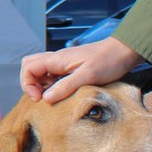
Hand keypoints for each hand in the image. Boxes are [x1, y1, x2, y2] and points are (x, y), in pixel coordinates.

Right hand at [21, 36, 140, 104]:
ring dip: (40, 85)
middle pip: (30, 66)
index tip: (40, 99)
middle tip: (42, 98)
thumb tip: (46, 99)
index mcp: (57, 59)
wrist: (124, 51)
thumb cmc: (108, 61)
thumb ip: (65, 86)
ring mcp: (63, 63)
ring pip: (40, 70)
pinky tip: (62, 93)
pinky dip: (51, 84)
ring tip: (52, 98)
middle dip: (30, 83)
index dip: (28, 84)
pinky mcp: (70, 68)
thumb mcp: (87, 76)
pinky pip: (52, 74)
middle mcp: (56, 59)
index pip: (28, 68)